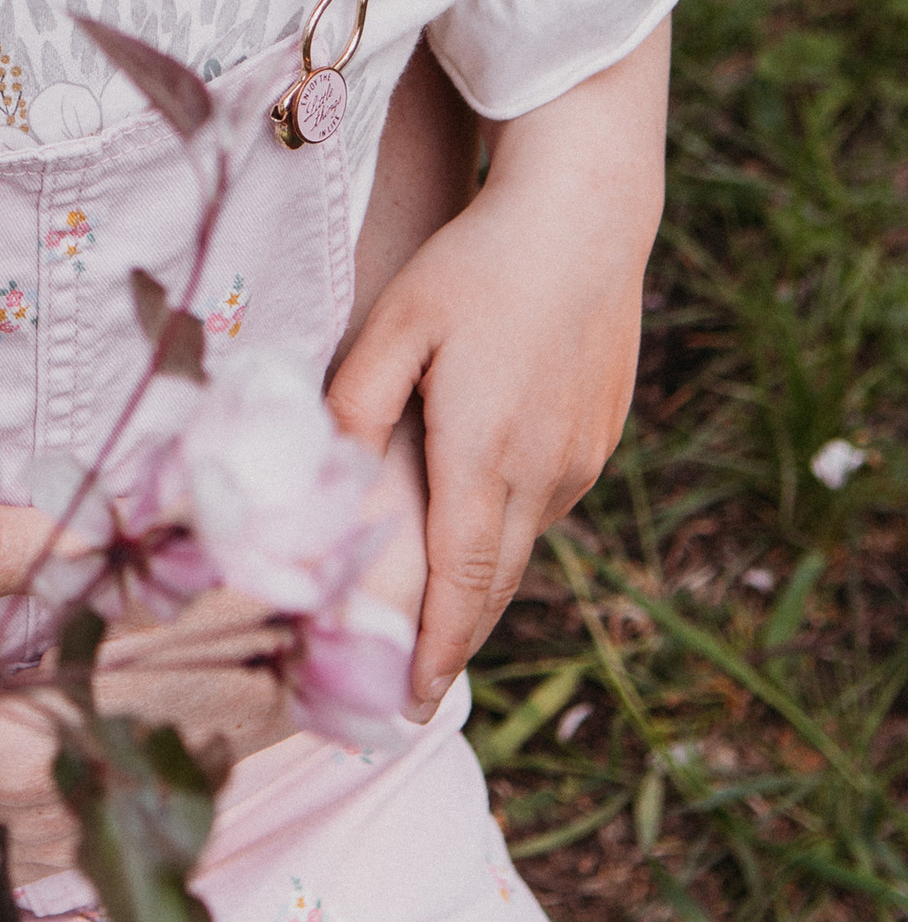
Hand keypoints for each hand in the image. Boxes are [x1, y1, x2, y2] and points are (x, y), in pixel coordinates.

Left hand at [327, 27, 667, 713]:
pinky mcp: (599, 433)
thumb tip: (323, 480)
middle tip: (413, 689)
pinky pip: (546, 501)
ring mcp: (579, 457)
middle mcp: (542, 475)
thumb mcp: (393, 328)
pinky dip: (508, 529)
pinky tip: (478, 523)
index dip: (435, 653)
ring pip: (522, 543)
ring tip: (436, 620)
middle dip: (453, 641)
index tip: (410, 706)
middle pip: (494, 585)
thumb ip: (352, 409)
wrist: (587, 214)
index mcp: (484, 460)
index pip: (459, 588)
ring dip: (482, 584)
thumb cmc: (476, 263)